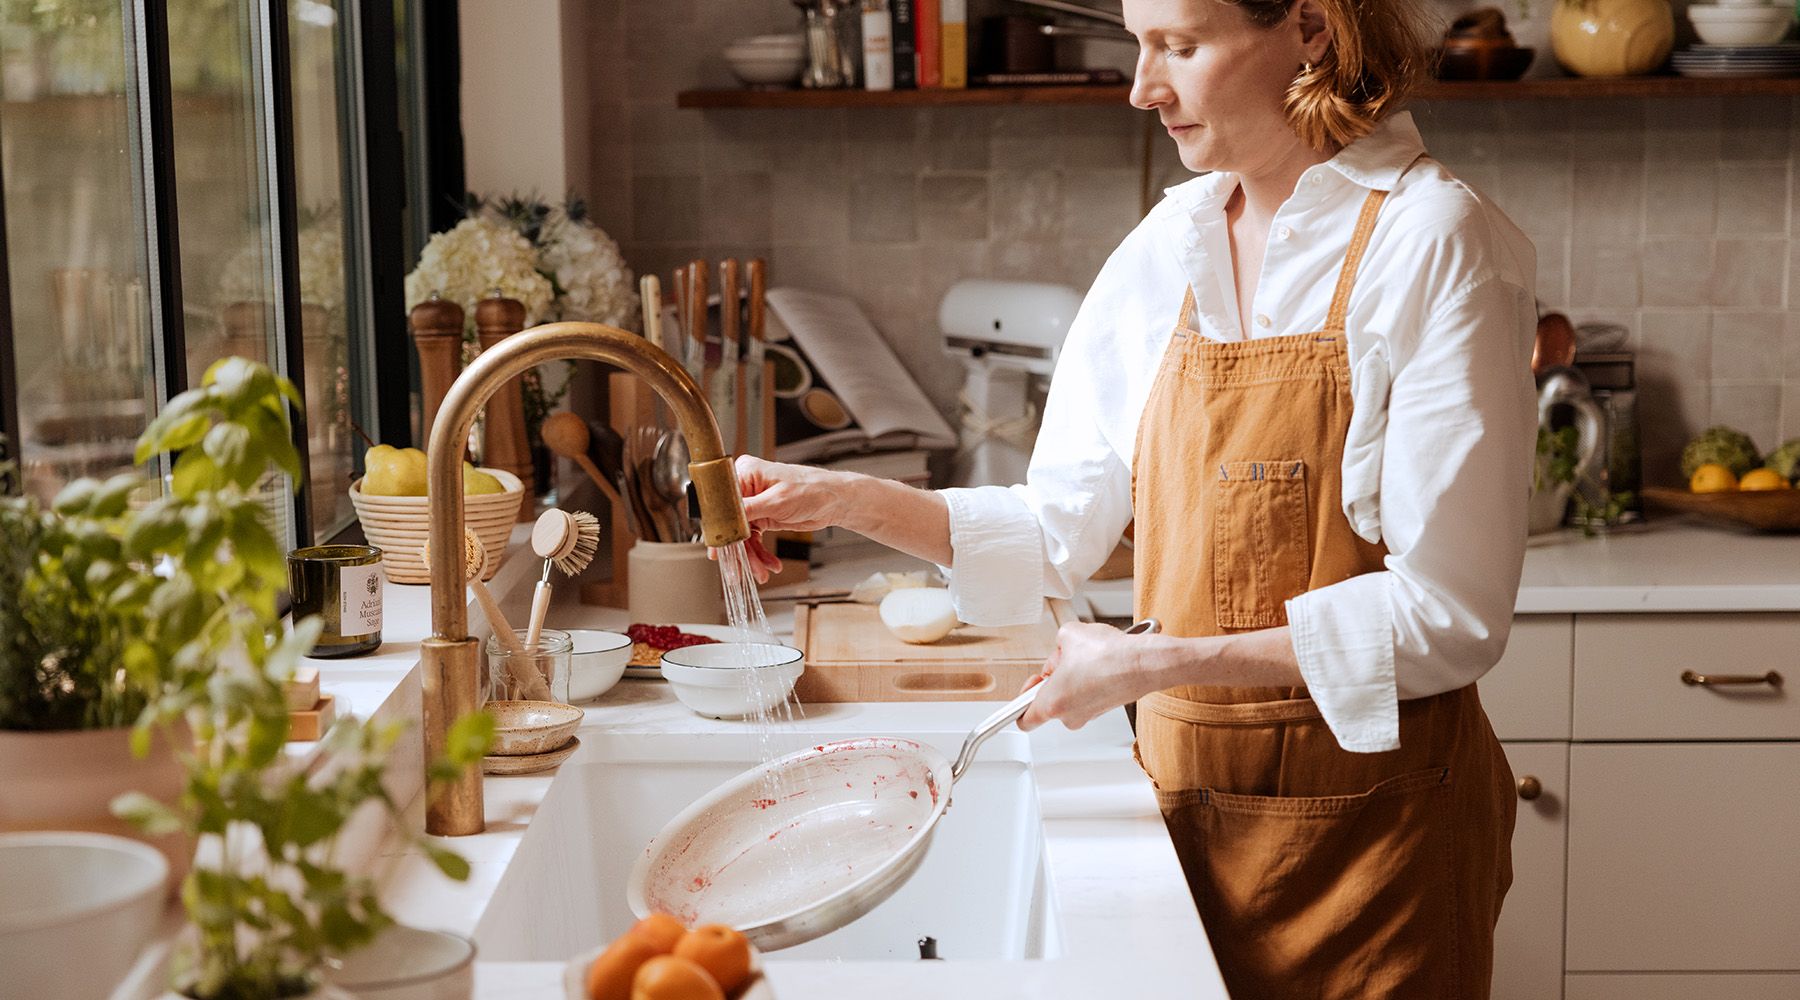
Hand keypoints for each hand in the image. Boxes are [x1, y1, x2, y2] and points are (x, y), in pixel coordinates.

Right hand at [711, 455, 852, 582]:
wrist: (834, 501)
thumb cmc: (811, 490)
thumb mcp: (777, 501)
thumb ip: (749, 509)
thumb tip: (724, 517)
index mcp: (745, 473)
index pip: (722, 502)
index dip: (719, 528)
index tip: (717, 551)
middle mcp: (746, 488)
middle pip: (731, 523)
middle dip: (739, 549)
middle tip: (739, 571)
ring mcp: (754, 503)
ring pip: (743, 536)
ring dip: (752, 557)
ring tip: (761, 573)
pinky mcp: (763, 517)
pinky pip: (754, 539)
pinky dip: (761, 554)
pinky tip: (770, 565)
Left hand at [1017, 622, 1163, 731]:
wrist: (1145, 663)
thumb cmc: (1109, 655)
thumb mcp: (1068, 635)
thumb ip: (1057, 645)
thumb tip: (1063, 651)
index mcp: (1052, 704)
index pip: (1022, 719)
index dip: (1019, 702)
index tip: (1023, 690)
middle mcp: (1070, 716)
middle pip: (1049, 700)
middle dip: (1054, 677)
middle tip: (1064, 659)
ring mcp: (1089, 714)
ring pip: (1070, 695)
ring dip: (1074, 676)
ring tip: (1086, 657)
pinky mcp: (1106, 708)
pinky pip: (1088, 693)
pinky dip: (1090, 679)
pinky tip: (1100, 662)